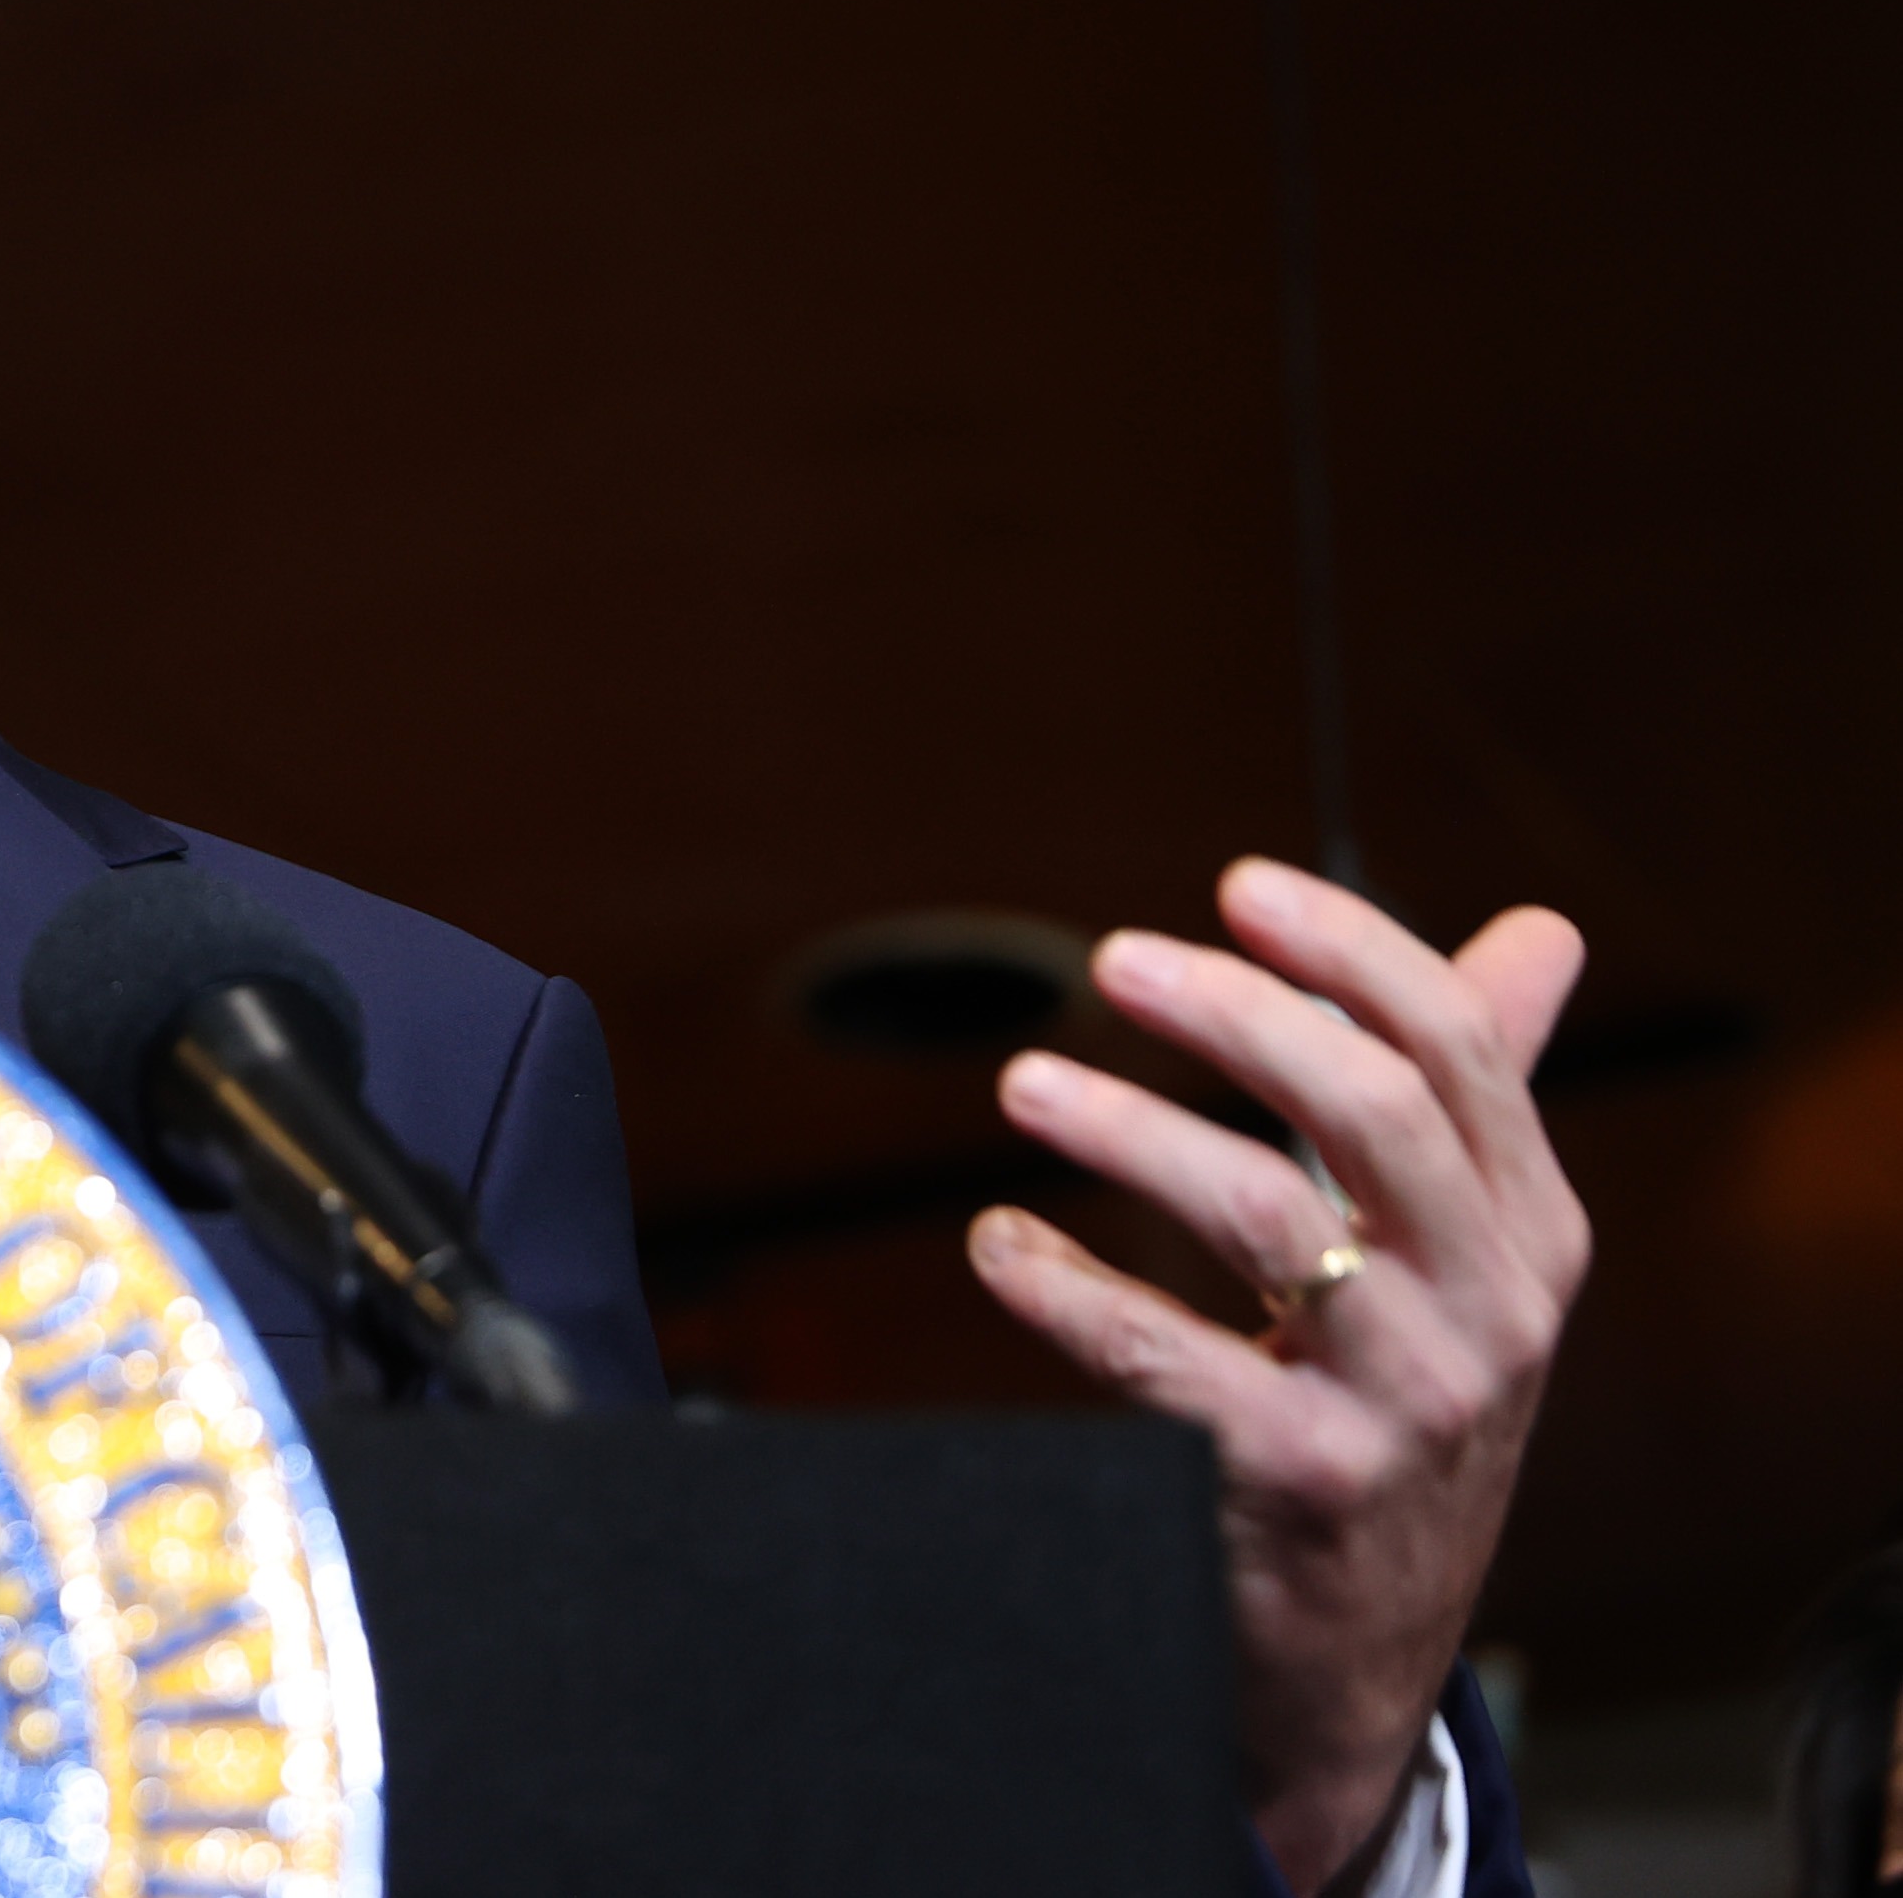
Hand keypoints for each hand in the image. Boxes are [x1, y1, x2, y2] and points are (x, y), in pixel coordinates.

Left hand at [968, 858, 1589, 1892]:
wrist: (1363, 1651)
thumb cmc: (1398, 1406)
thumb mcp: (1466, 1264)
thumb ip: (1475, 1097)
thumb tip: (1541, 934)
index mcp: (1533, 1234)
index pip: (1460, 1049)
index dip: (1350, 950)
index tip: (1237, 886)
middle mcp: (1490, 1312)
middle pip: (1370, 1109)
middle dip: (1236, 1014)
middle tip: (1112, 961)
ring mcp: (1403, 1404)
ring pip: (1263, 1216)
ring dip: (1126, 1129)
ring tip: (1024, 1085)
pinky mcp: (1298, 1481)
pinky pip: (1162, 1357)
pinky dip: (1061, 1286)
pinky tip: (997, 1244)